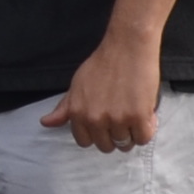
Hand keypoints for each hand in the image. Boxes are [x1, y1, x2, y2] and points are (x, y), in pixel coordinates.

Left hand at [41, 27, 166, 153]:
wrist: (128, 47)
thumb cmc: (103, 63)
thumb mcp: (77, 85)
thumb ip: (64, 108)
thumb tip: (46, 123)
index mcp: (77, 113)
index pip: (85, 141)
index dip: (97, 134)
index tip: (105, 124)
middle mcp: (94, 119)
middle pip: (106, 146)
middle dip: (114, 135)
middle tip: (122, 118)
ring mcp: (117, 119)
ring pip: (125, 144)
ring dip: (132, 133)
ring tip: (134, 113)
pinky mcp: (138, 117)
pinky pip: (143, 138)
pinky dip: (147, 129)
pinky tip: (146, 115)